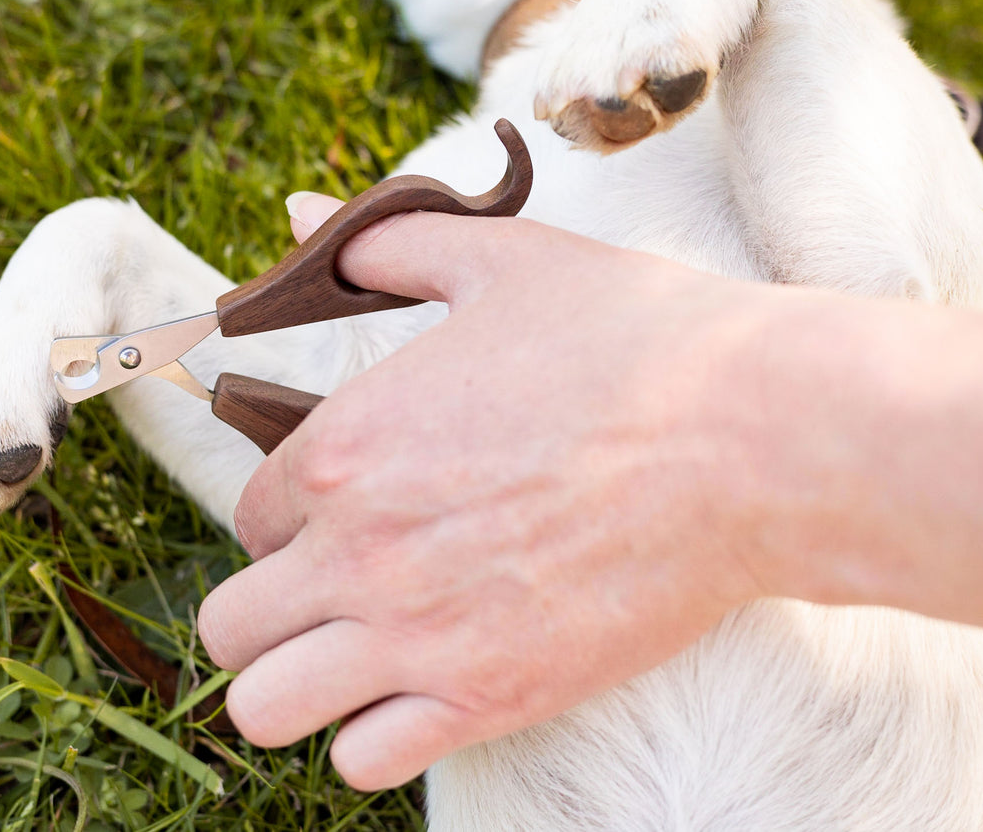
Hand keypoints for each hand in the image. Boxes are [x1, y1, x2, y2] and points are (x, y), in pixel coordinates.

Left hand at [197, 193, 779, 789]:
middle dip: (273, 610)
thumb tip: (302, 221)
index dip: (296, 517)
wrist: (753, 437)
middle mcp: (355, 548)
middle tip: (342, 592)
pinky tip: (425, 694)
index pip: (250, 515)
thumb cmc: (633, 341)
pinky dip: (375, 738)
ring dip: (298, 685)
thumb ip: (384, 245)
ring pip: (264, 709)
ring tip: (360, 659)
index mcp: (342, 444)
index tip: (356, 513)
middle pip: (229, 626)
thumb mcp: (500, 262)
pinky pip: (361, 761)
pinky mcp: (486, 699)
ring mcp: (415, 634)